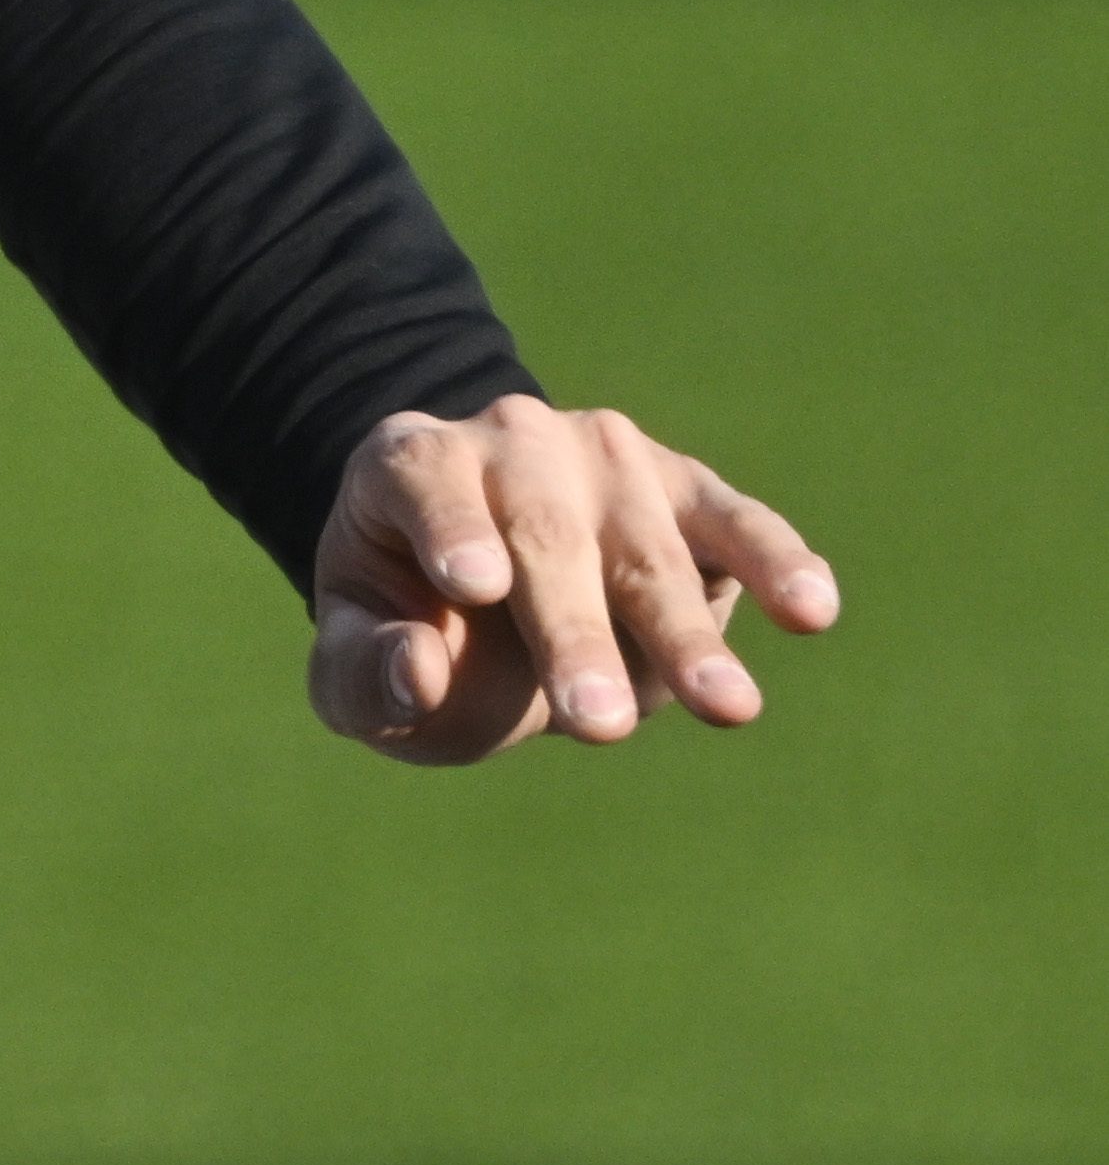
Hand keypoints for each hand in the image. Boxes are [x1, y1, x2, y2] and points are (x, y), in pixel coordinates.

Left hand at [306, 396, 838, 762]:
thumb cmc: (410, 631)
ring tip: (726, 708)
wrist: (484, 598)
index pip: (425, 480)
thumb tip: (416, 671)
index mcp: (409, 462)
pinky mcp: (688, 491)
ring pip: (645, 546)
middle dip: (574, 634)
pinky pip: (736, 524)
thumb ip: (362, 673)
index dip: (451, 527)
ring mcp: (607, 458)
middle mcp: (510, 440)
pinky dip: (777, 562)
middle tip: (596, 725)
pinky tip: (812, 608)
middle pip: (544, 532)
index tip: (476, 582)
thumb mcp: (353, 666)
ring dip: (685, 632)